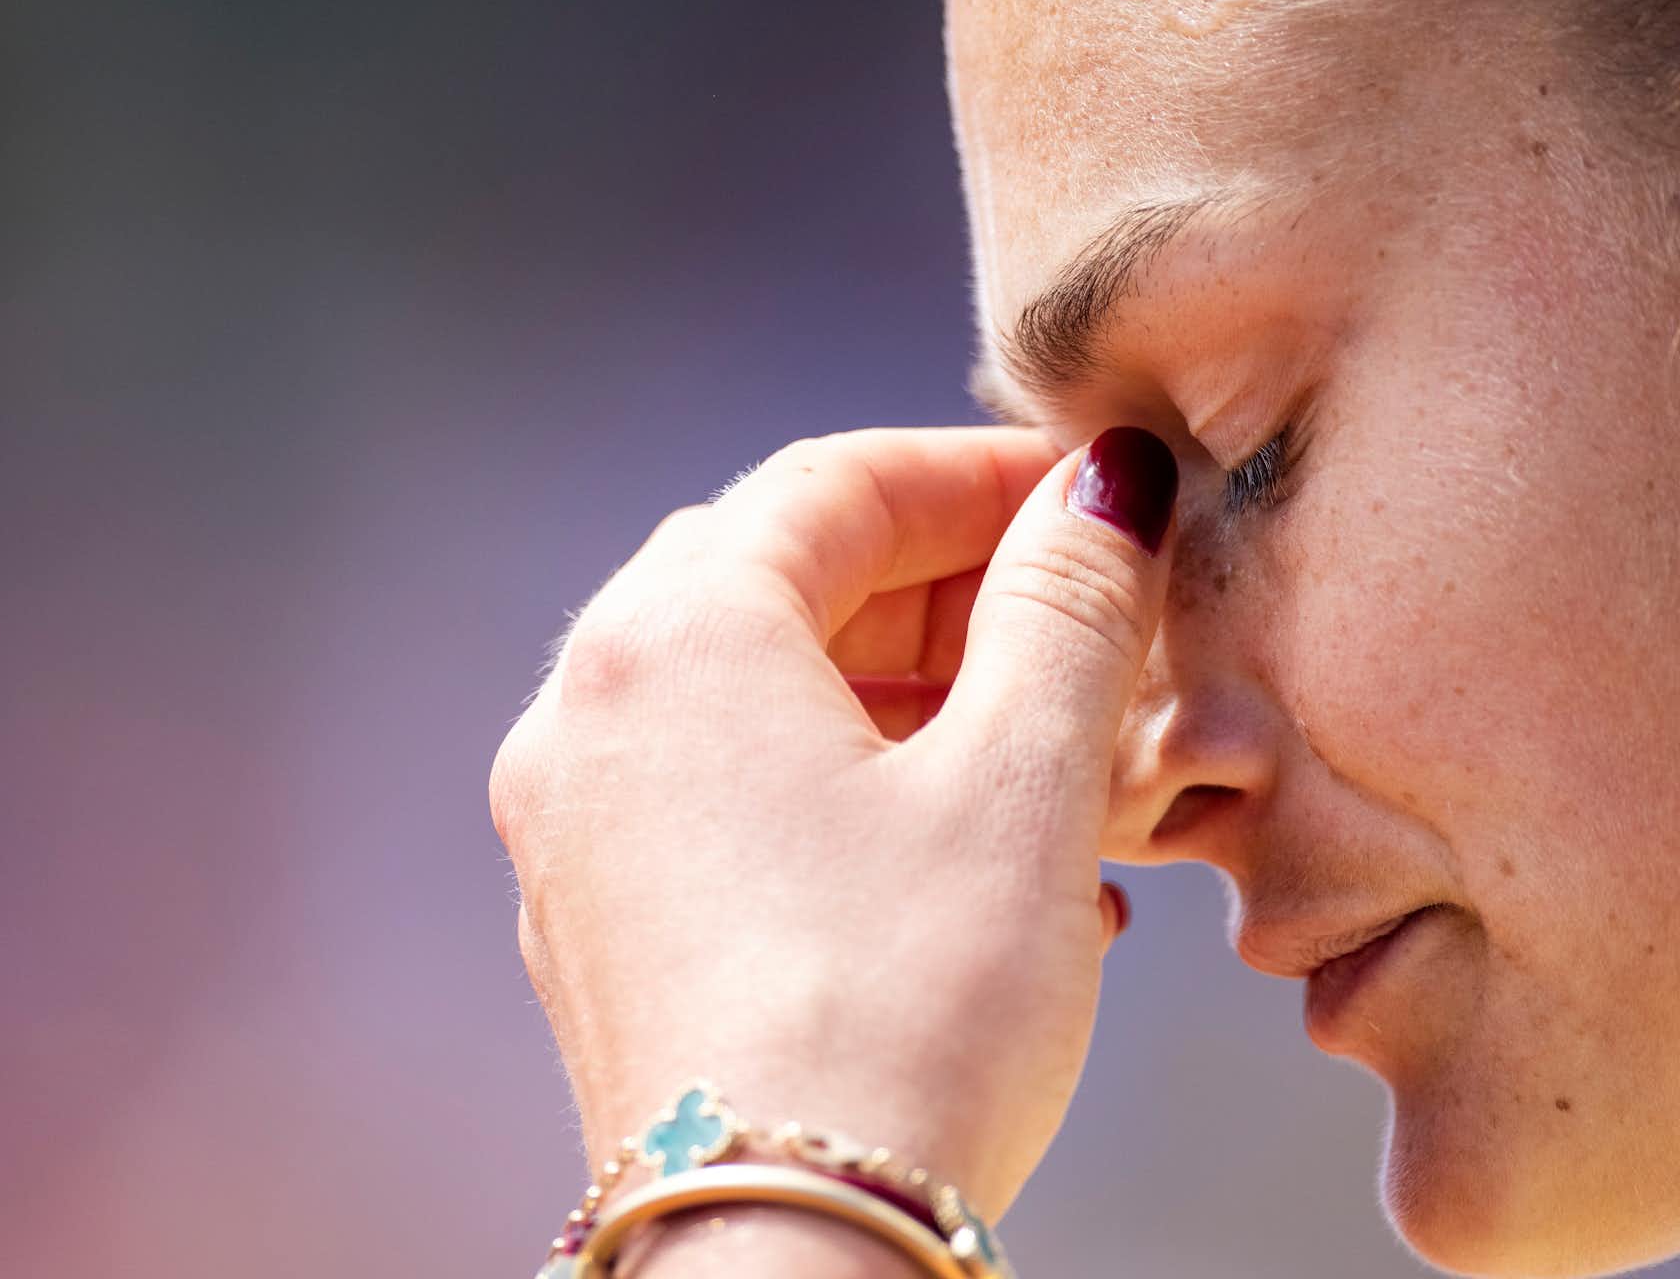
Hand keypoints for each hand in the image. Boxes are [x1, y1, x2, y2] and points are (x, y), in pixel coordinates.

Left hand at [491, 425, 1177, 1218]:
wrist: (788, 1261)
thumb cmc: (901, 1021)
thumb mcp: (1022, 784)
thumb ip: (1067, 609)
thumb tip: (1101, 495)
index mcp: (669, 638)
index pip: (833, 485)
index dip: (981, 479)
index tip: (1091, 502)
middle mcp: (589, 717)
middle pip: (781, 584)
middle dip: (948, 595)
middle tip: (1082, 628)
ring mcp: (578, 832)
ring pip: (756, 702)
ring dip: (911, 705)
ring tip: (1058, 766)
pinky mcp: (600, 932)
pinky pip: (724, 804)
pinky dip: (846, 794)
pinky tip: (972, 863)